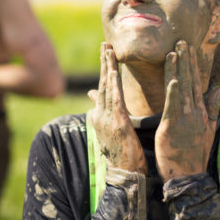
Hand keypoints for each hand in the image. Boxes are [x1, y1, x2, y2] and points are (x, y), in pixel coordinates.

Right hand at [88, 42, 147, 173]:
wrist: (125, 175)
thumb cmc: (122, 153)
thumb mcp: (111, 130)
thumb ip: (104, 113)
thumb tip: (93, 98)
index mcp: (101, 116)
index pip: (102, 87)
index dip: (104, 69)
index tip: (106, 53)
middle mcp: (101, 115)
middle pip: (103, 83)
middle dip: (104, 62)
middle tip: (105, 44)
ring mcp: (107, 119)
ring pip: (107, 87)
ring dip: (108, 67)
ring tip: (108, 49)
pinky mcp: (117, 124)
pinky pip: (116, 99)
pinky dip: (114, 83)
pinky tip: (115, 70)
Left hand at [155, 40, 219, 181]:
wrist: (189, 175)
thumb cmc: (196, 153)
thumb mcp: (209, 129)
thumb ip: (214, 108)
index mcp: (200, 111)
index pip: (196, 83)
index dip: (192, 65)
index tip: (189, 49)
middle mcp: (193, 111)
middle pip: (189, 81)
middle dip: (185, 60)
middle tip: (181, 41)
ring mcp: (184, 118)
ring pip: (181, 88)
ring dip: (179, 69)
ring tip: (175, 50)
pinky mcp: (172, 126)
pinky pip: (173, 106)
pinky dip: (174, 91)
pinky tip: (173, 78)